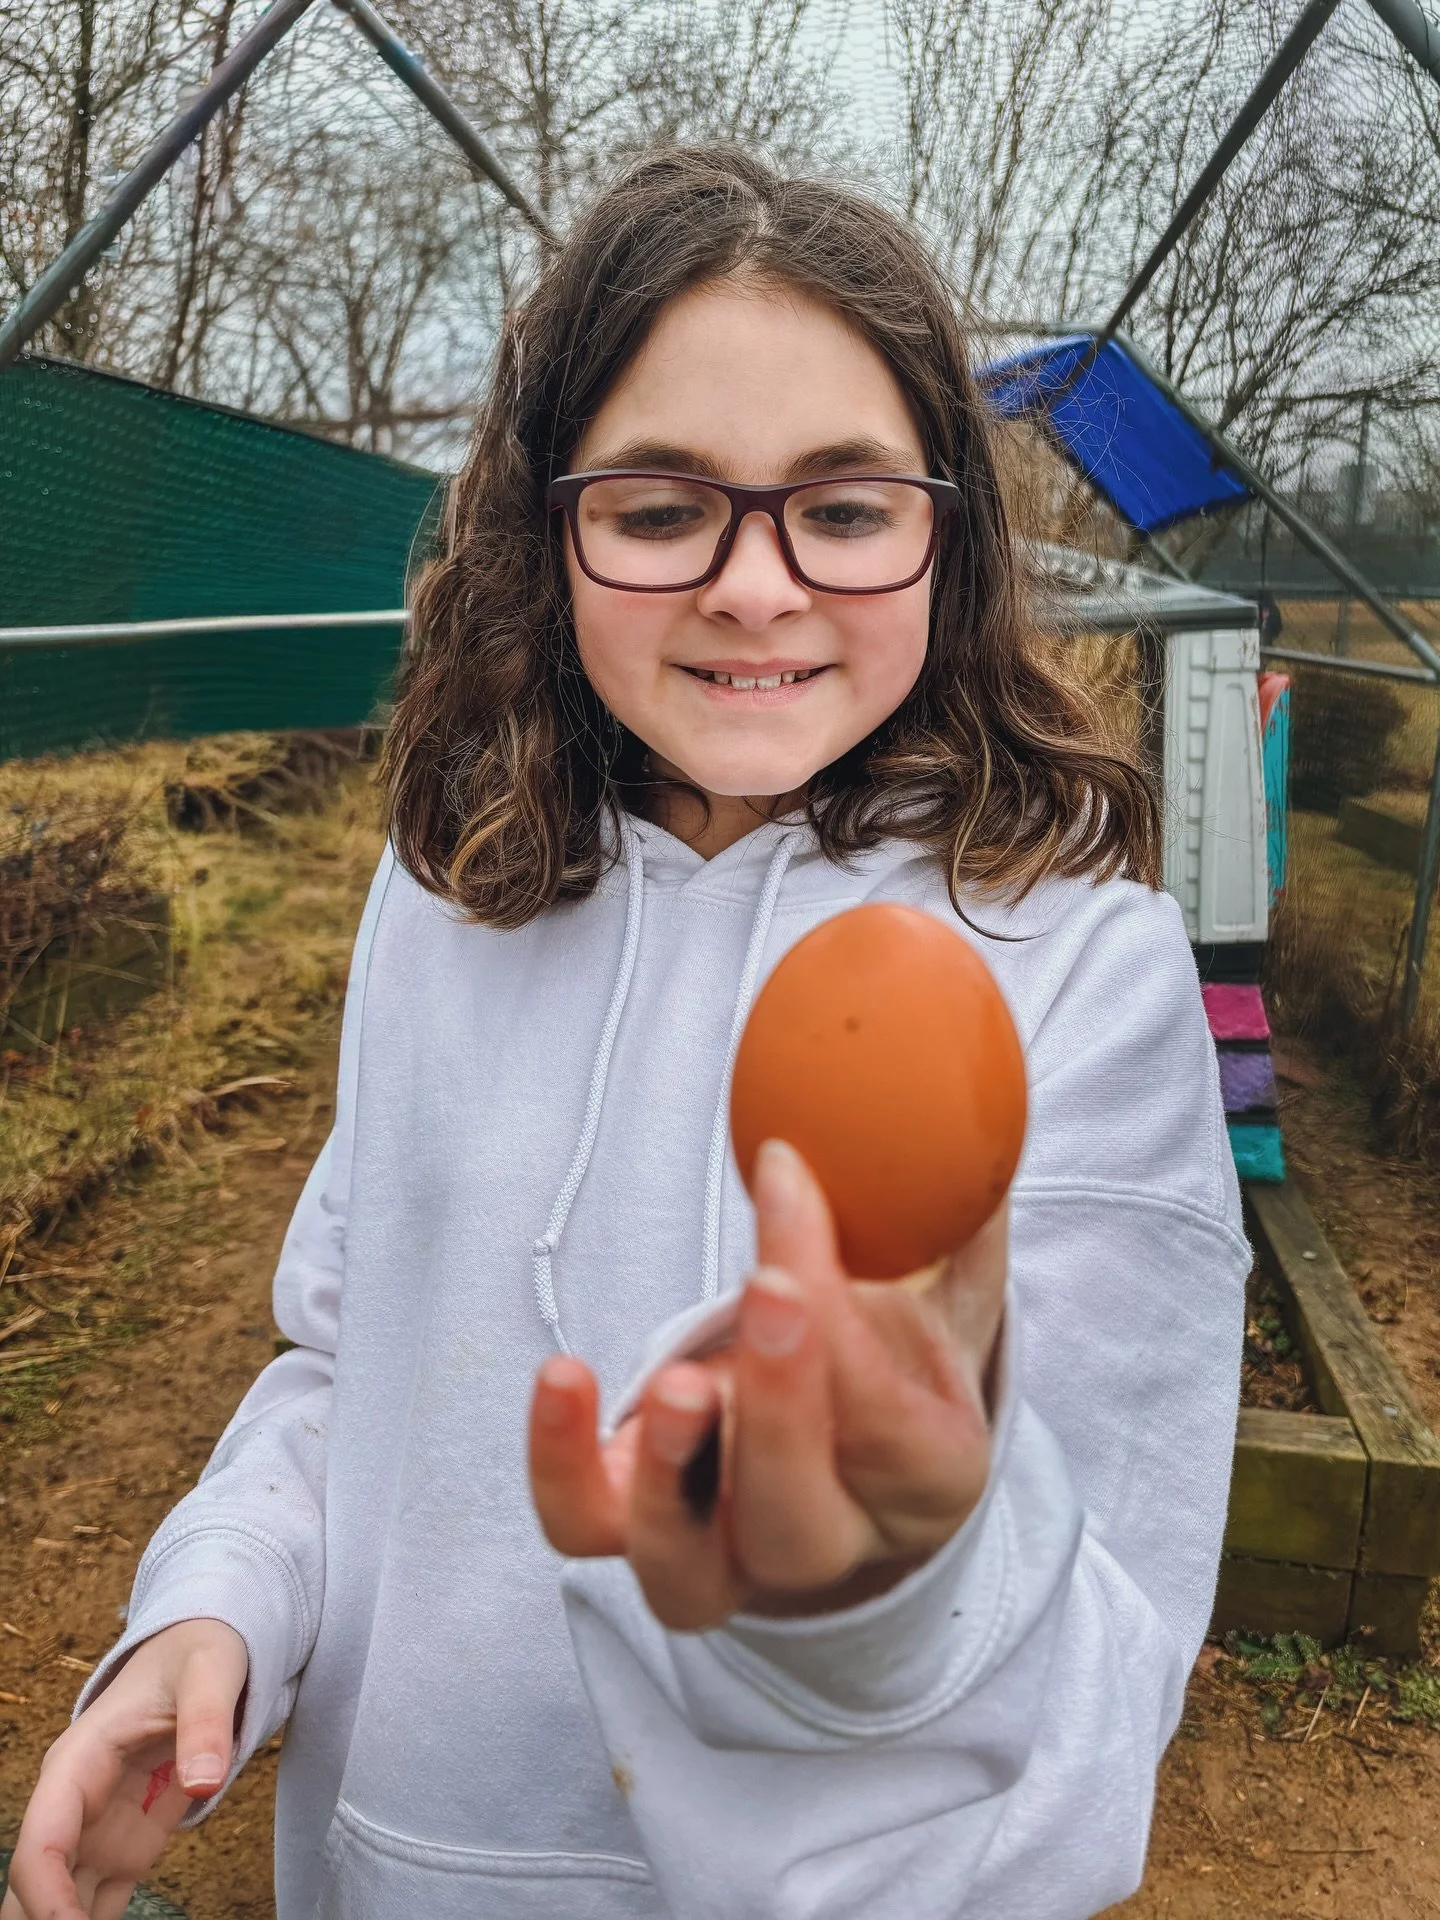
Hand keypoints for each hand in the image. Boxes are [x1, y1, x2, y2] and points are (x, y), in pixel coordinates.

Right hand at [1, 1618, 247, 1919]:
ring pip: (57, 1904)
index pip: (41, 1843)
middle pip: (34, 1886)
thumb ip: (206, 1722)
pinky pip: (96, 1906)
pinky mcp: (123, 1850)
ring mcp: (96, 1834)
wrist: (200, 1653)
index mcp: (77, 1764)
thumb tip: (205, 1783)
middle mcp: (73, 1807)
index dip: (45, 1896)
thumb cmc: (197, 1655)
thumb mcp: (210, 1671)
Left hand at [529, 1138, 1005, 1629]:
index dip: (843, 1312)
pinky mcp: (637, 1529)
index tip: (789, 1177)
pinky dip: (559, 1465)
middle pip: (798, 1523)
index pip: (884, 1420)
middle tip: (769, 1292)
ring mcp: (723, 1552)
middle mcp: (827, 1540)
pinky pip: (584, 1529)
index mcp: (927, 1475)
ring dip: (667, 1476)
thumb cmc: (894, 1354)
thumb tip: (972, 1095)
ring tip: (674, 1381)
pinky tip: (562, 1374)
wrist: (845, 1456)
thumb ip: (958, 1212)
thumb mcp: (946, 1291)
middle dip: (782, 1408)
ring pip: (688, 1569)